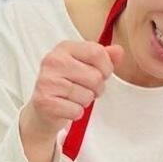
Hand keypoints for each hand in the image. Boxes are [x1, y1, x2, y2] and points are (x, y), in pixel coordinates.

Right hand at [19, 41, 123, 161]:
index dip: (107, 68)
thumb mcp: (85, 66)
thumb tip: (119, 51)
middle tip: (86, 90)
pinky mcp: (44, 101)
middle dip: (97, 88)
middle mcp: (53, 61)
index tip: (102, 75)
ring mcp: (47, 81)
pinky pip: (76, 110)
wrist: (43, 108)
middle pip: (95, 77)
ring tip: (74, 98)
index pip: (97, 53)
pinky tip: (67, 108)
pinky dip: (76, 113)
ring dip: (85, 101)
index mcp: (64, 48)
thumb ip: (103, 57)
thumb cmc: (67, 84)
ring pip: (86, 96)